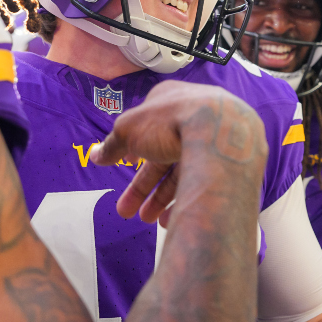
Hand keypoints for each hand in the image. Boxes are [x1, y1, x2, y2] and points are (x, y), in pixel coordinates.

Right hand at [91, 80, 265, 224]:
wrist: (219, 131)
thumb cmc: (169, 121)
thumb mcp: (128, 131)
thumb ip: (112, 145)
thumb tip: (94, 155)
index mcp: (170, 100)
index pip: (148, 127)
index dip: (135, 148)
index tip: (125, 166)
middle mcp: (192, 118)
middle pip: (162, 157)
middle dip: (143, 186)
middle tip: (127, 210)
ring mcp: (212, 139)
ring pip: (182, 173)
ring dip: (161, 198)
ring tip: (148, 221)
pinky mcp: (227, 160)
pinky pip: (202, 183)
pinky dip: (186, 201)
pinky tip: (172, 221)